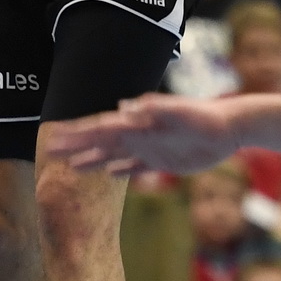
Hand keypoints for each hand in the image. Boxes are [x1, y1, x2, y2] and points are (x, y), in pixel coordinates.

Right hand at [43, 93, 239, 175]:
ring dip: (93, 159)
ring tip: (72, 166)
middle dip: (76, 146)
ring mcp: (149, 148)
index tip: (54, 135)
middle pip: (101, 141)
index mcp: (138, 123)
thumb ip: (154, 108)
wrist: (229, 127)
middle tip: (51, 150)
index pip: (100, 128)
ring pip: (113, 155)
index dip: (77, 133)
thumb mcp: (180, 111)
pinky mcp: (163, 161)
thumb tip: (123, 107)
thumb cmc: (204, 117)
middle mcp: (139, 134)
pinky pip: (136, 167)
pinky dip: (121, 170)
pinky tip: (109, 174)